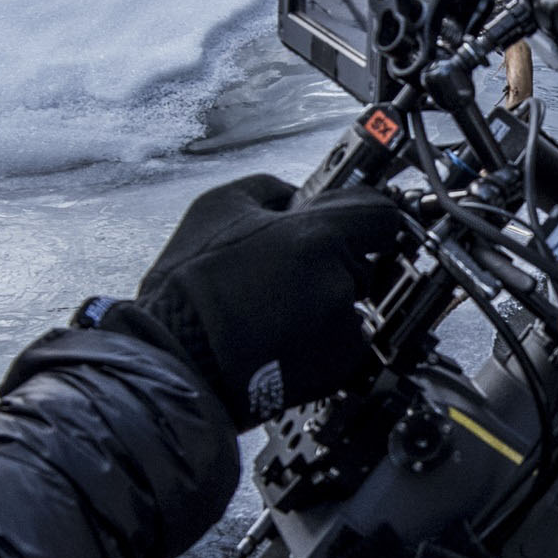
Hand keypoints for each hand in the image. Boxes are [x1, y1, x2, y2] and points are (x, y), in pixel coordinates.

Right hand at [125, 176, 414, 426]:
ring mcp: (341, 327)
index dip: (366, 217)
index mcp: (317, 235)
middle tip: (289, 272)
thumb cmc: (188, 289)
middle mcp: (338, 281)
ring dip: (326, 301)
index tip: (358, 223)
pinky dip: (323, 338)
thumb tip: (296, 195)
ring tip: (276, 309)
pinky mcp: (338, 368)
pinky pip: (344, 341)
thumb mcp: (219, 207)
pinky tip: (283, 337)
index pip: (382, 215)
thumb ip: (270, 190)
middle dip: (335, 261)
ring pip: (351, 302)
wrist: (175, 359)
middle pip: (363, 261)